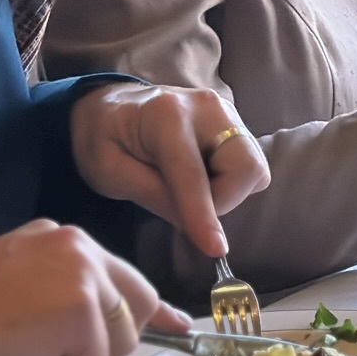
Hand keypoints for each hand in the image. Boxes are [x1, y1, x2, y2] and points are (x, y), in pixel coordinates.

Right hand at [0, 219, 190, 355]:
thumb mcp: (24, 280)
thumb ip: (69, 288)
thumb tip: (104, 319)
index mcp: (67, 240)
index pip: (127, 276)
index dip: (151, 309)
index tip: (178, 322)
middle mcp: (82, 248)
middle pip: (137, 304)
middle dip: (112, 338)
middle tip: (59, 348)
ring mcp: (86, 275)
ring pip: (121, 335)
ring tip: (31, 345)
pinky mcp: (82, 307)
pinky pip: (96, 355)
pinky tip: (28, 352)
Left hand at [70, 85, 269, 256]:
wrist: (112, 105)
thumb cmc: (103, 137)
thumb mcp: (108, 171)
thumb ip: (152, 194)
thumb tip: (196, 224)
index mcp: (166, 115)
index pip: (193, 175)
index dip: (204, 215)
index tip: (216, 250)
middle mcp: (207, 108)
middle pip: (245, 167)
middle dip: (224, 200)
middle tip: (187, 206)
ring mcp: (228, 112)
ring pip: (254, 169)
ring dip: (228, 192)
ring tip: (189, 189)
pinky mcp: (238, 123)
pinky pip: (250, 165)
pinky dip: (231, 182)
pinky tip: (202, 176)